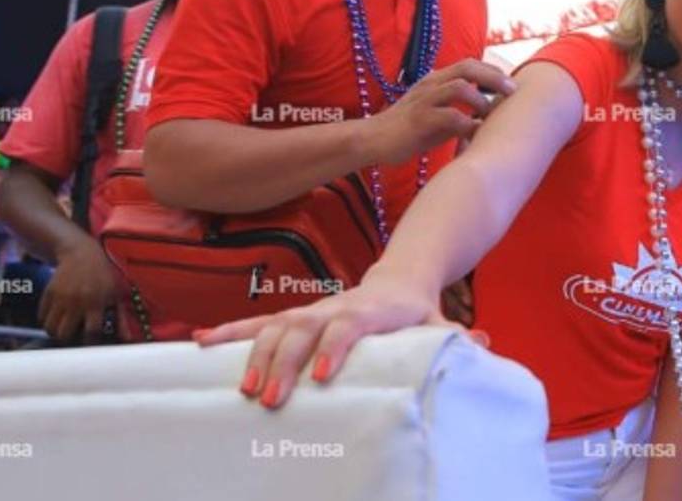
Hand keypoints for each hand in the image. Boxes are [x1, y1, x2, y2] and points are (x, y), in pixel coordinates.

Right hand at [36, 236, 117, 342]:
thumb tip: (127, 339)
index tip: (90, 343)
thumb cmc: (103, 275)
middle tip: (73, 336)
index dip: (90, 342)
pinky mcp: (48, 293)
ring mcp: (60, 298)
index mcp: (96, 303)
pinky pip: (41, 317)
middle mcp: (76, 302)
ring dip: (56, 332)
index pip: (91, 332)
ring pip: (50, 328)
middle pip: (64, 334)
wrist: (81, 253)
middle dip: (68, 339)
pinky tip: (57, 317)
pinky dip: (47, 321)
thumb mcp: (114, 294)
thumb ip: (120, 318)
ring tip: (64, 328)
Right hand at [195, 270, 484, 407]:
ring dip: (253, 355)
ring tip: (242, 390)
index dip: (334, 347)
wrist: (401, 279)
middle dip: (283, 363)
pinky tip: (197, 343)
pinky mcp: (295, 317)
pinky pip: (256, 325)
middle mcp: (335, 306)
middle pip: (303, 328)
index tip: (322, 377)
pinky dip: (227, 333)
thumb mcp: (440, 324)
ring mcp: (311, 310)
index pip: (349, 324)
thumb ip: (457, 338)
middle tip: (270, 400)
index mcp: (371, 309)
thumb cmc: (419, 312)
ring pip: (274, 326)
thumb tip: (484, 346)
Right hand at [367, 59, 514, 164]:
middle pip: (468, 67)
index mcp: (436, 80)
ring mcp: (425, 100)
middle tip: (513, 91)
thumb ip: (459, 113)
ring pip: (460, 87)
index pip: (470, 64)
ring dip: (482, 99)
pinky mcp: (420, 119)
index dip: (493, 71)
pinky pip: (450, 116)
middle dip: (494, 77)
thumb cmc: (408, 130)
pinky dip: (467, 124)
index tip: (511, 84)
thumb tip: (486, 121)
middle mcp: (431, 84)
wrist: (373, 139)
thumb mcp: (437, 117)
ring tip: (491, 114)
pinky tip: (474, 133)